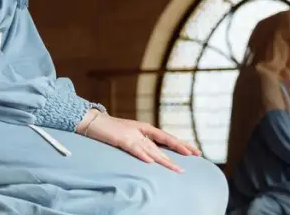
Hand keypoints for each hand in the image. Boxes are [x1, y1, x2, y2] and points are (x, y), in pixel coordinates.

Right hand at [77, 110, 201, 172]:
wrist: (93, 120)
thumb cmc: (112, 129)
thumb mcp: (130, 135)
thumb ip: (142, 142)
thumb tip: (154, 153)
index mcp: (145, 129)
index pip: (167, 138)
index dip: (181, 144)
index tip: (195, 151)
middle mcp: (141, 131)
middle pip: (164, 143)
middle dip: (180, 150)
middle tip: (196, 156)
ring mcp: (132, 135)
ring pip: (152, 149)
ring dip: (165, 160)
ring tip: (177, 168)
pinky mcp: (121, 139)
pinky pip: (134, 149)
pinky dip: (142, 155)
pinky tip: (151, 162)